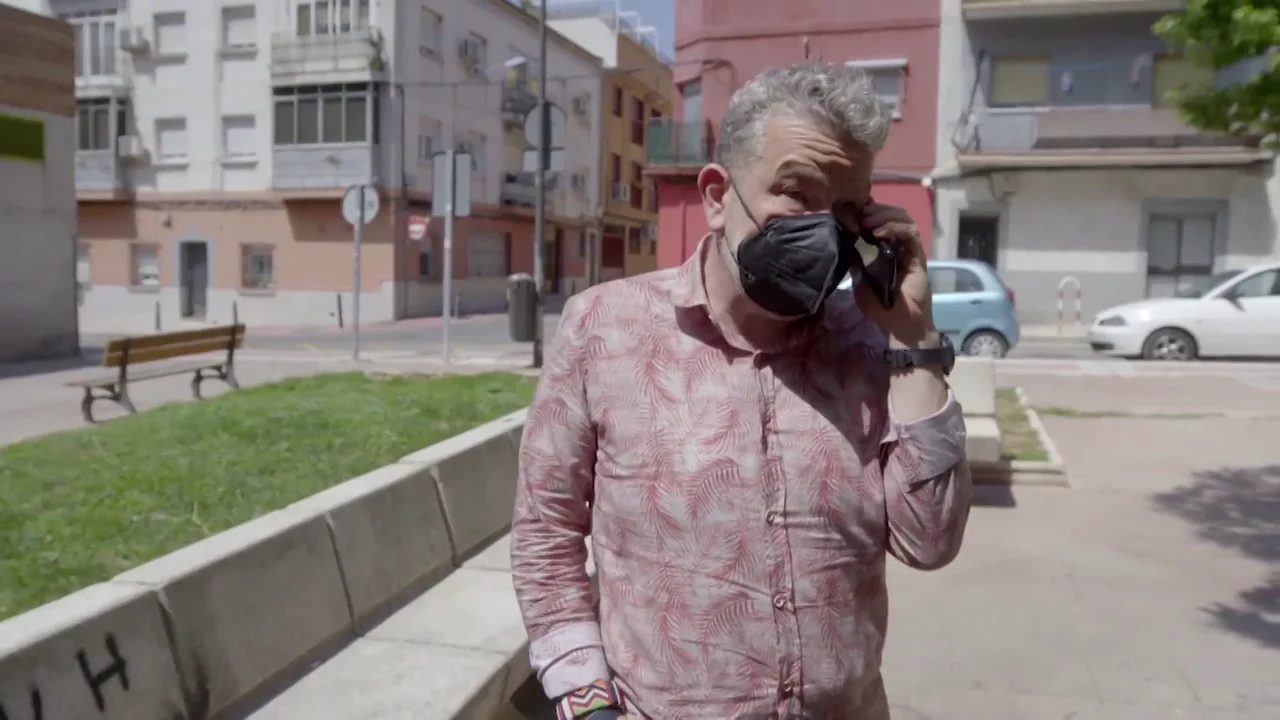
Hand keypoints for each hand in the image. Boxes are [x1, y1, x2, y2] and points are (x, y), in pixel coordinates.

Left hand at [856, 201, 934, 344]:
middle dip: (877, 209)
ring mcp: (911, 250)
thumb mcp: (860, 281)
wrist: (899, 324)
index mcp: (888, 248)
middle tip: (860, 214)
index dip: (871, 211)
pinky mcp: (918, 257)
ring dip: (884, 216)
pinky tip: (878, 232)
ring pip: (905, 219)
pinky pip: (910, 234)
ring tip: (866, 222)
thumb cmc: (881, 306)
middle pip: (895, 213)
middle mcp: (901, 245)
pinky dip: (894, 228)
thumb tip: (844, 244)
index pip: (883, 219)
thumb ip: (855, 262)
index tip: (853, 212)